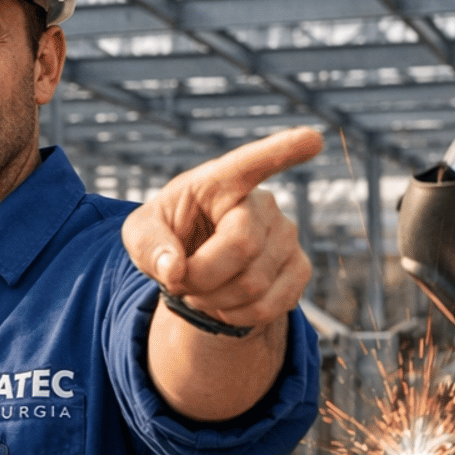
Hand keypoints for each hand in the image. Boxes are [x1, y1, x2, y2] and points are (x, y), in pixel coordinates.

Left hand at [123, 128, 323, 328]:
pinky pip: (269, 308)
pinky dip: (235, 316)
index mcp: (221, 182)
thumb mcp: (141, 233)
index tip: (313, 138)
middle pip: (240, 247)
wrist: (194, 266)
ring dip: (213, 301)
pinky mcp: (299, 270)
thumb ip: (149, 245)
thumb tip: (174, 270)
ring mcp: (287, 236)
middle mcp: (263, 204)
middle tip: (180, 280)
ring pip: (252, 285)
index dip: (283, 151)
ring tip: (201, 289)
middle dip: (199, 277)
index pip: (253, 163)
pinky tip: (224, 303)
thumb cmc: (168, 236)